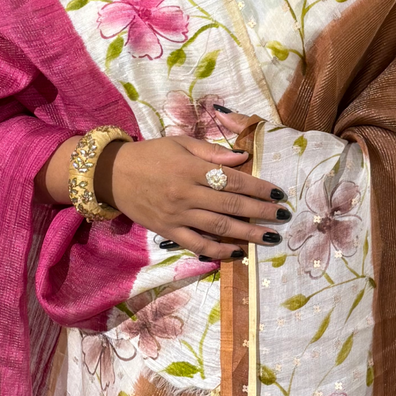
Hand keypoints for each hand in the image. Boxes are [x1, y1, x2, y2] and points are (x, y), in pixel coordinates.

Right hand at [102, 127, 289, 261]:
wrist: (112, 174)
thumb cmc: (150, 154)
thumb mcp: (180, 143)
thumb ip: (212, 151)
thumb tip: (243, 158)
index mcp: (191, 168)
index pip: (233, 179)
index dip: (258, 187)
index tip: (278, 193)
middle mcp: (186, 193)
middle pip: (231, 206)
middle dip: (261, 212)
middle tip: (283, 216)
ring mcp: (177, 215)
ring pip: (219, 227)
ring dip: (247, 233)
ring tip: (270, 237)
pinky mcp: (168, 231)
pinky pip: (197, 244)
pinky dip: (218, 250)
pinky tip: (237, 252)